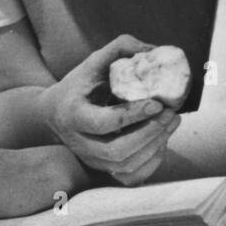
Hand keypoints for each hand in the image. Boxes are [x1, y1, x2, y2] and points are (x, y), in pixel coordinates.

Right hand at [41, 34, 181, 184]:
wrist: (53, 113)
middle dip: (150, 134)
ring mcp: (91, 160)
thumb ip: (120, 49)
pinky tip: (161, 141)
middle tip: (171, 113)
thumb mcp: (92, 62)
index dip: (133, 115)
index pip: (104, 123)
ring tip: (171, 123)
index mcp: (73, 114)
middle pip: (117, 151)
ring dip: (155, 146)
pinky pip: (131, 177)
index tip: (156, 102)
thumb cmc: (78, 85)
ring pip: (126, 166)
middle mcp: (79, 143)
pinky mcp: (102, 170)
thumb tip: (153, 50)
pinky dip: (151, 162)